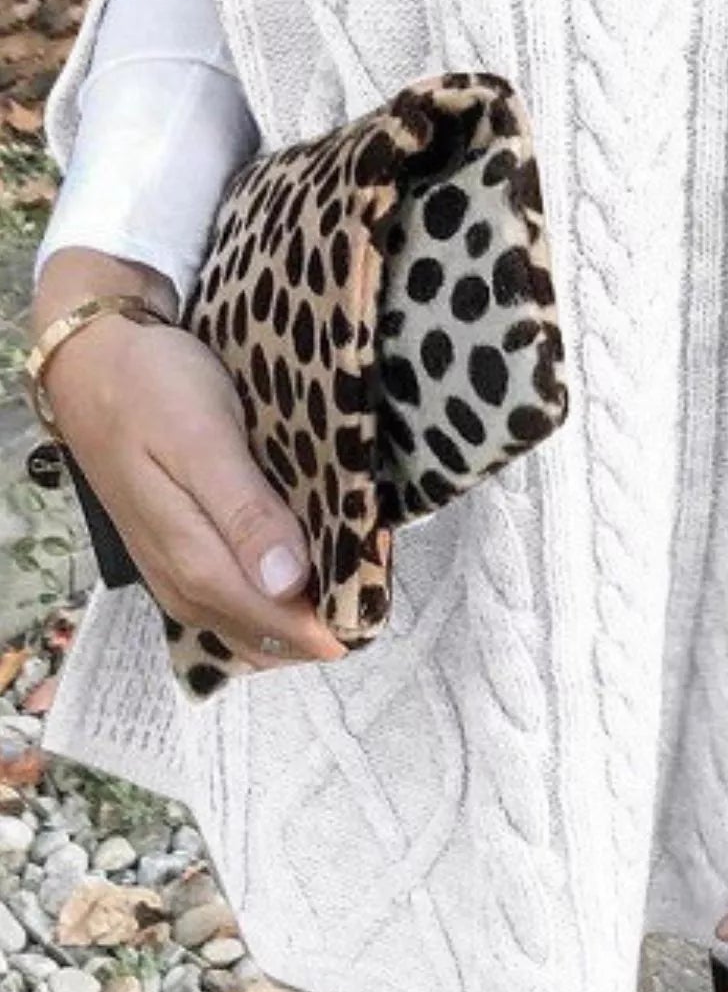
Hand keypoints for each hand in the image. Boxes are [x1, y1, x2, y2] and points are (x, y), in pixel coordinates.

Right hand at [32, 248, 346, 671]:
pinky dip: (267, 604)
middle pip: (256, 630)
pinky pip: (226, 602)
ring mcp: (171, 571)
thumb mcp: (204, 438)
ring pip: (241, 624)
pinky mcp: (173, 553)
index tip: (371, 616)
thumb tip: (287, 584)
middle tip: (372, 598)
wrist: (91, 361)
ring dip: (293, 620)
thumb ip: (243, 512)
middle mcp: (178, 579)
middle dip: (314, 629)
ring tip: (348, 593)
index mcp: (189, 554)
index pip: (265, 617)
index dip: (319, 628)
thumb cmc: (156, 389)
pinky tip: (301, 582)